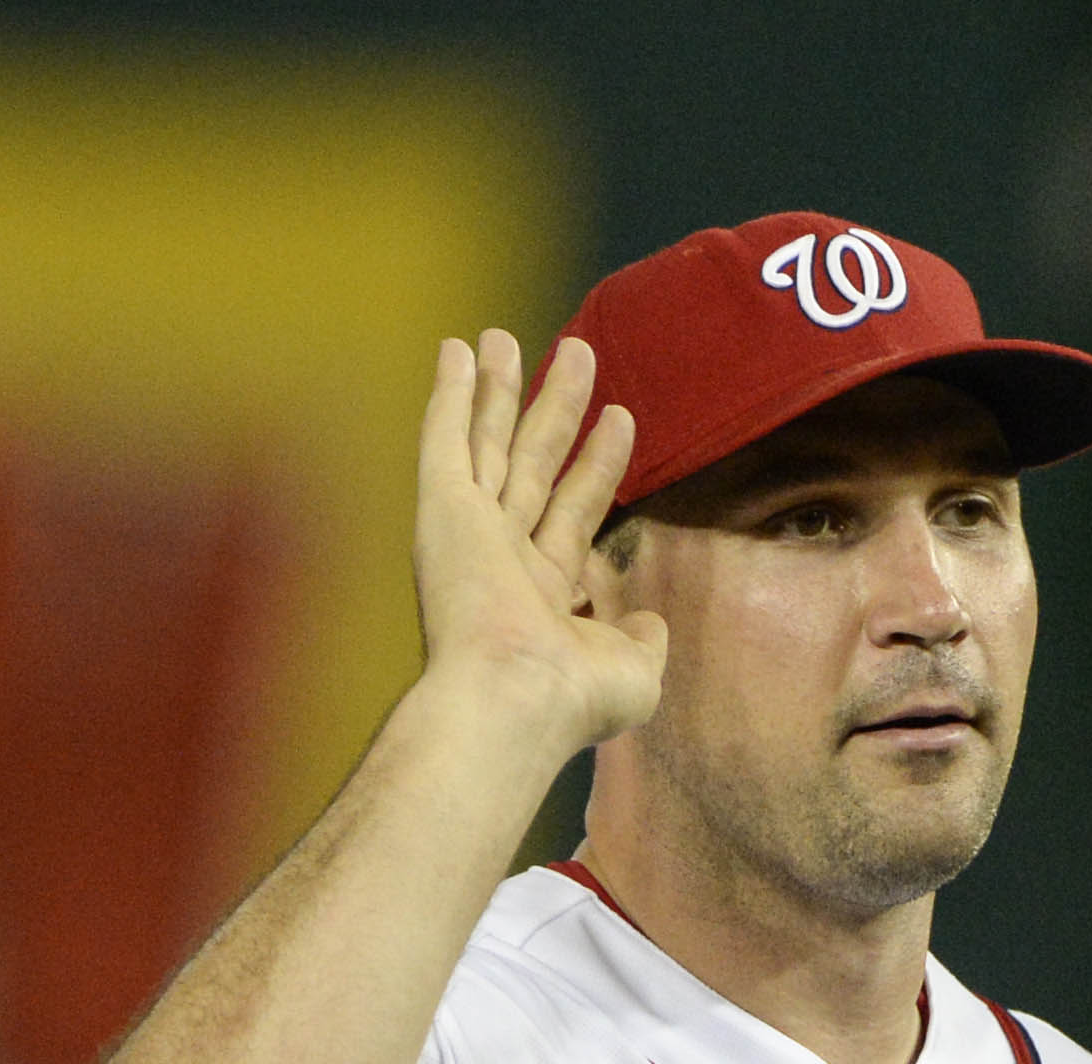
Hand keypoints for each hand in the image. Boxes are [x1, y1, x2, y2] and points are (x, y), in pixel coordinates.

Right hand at [413, 328, 665, 754]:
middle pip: (533, 460)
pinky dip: (449, 393)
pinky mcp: (441, 507)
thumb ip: (641, 637)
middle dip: (554, 406)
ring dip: (498, 386)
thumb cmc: (573, 700)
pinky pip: (445, 437)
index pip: (577, 507)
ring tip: (509, 336)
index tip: (621, 418)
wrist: (515, 698)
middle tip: (576, 351)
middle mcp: (503, 554)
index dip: (599, 463)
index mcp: (543, 591)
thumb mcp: (635, 671)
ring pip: (488, 440)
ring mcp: (469, 529)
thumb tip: (650, 621)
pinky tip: (456, 350)